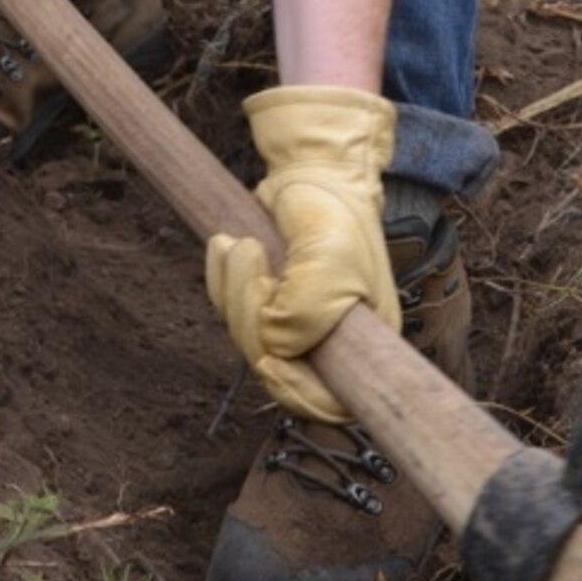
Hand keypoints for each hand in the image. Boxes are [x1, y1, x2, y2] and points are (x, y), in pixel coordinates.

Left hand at [206, 84, 399, 421]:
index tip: (271, 362)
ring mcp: (293, 329)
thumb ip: (307, 309)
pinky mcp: (264, 309)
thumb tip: (272, 346)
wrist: (315, 176)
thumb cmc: (335, 216)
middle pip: (274, 370)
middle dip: (249, 316)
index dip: (296, 394)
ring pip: (246, 341)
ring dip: (233, 291)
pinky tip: (228, 245)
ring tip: (242, 243)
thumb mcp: (331, 257)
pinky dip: (221, 281)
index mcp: (361, 347)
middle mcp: (327, 346)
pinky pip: (229, 314)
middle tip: (250, 255)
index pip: (328, 404)